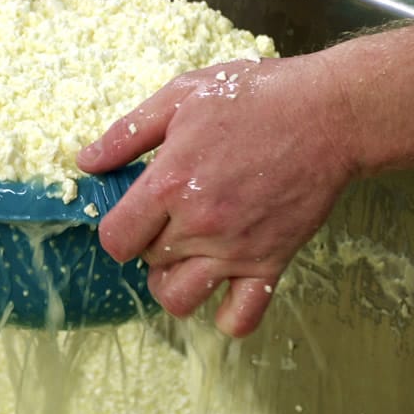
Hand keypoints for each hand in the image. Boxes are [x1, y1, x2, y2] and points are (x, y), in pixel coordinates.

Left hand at [77, 55, 355, 336]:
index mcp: (169, 184)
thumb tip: (86, 163)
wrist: (327, 114)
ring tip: (186, 255)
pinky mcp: (272, 262)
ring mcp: (236, 250)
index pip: (115, 239)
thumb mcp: (181, 97)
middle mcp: (199, 224)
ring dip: (174, 282)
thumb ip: (128, 133)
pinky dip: (226, 313)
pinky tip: (223, 284)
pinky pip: (240, 317)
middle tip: (168, 217)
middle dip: (148, 244)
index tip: (133, 212)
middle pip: (147, 263)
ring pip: (180, 299)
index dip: (117, 228)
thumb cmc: (253, 97)